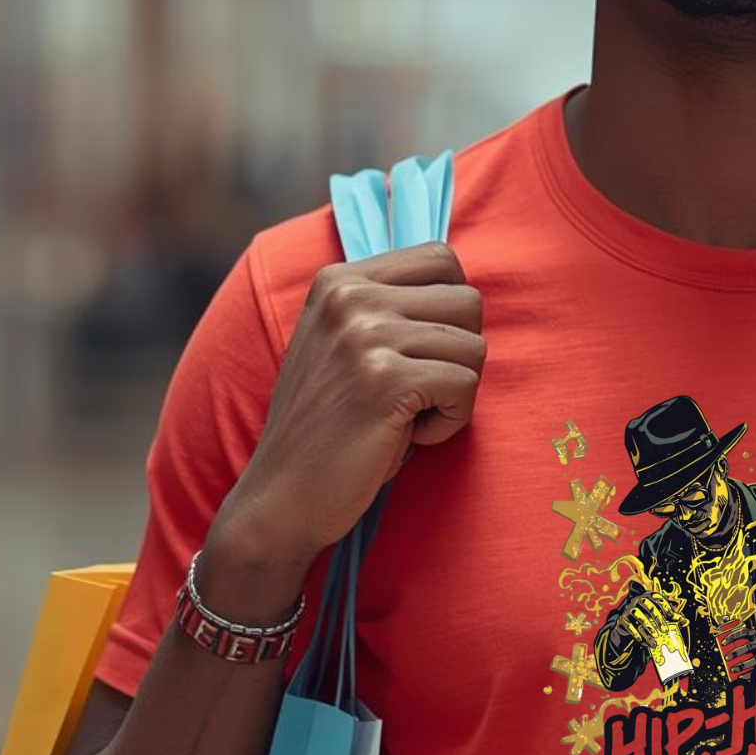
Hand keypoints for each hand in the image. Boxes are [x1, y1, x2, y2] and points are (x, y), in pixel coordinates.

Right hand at [217, 239, 485, 568]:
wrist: (281, 496)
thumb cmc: (329, 427)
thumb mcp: (343, 345)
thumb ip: (389, 306)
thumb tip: (462, 286)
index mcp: (339, 279)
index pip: (440, 258)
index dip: (450, 312)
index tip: (419, 353)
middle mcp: (349, 295)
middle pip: (468, 300)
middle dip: (459, 354)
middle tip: (417, 391)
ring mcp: (365, 335)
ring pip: (474, 346)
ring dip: (455, 393)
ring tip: (407, 416)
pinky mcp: (385, 379)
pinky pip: (466, 385)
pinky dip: (449, 422)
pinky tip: (408, 436)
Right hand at [614, 581, 678, 647]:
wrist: (629, 625)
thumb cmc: (649, 618)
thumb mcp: (660, 616)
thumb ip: (672, 617)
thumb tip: (686, 621)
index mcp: (648, 596)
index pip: (657, 597)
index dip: (665, 606)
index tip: (673, 617)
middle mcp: (637, 599)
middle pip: (648, 605)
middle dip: (657, 617)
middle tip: (665, 630)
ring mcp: (628, 608)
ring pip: (638, 615)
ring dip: (647, 627)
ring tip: (655, 638)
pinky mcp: (622, 618)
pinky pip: (628, 624)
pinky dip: (635, 633)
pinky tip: (642, 642)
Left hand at [717, 624, 755, 680]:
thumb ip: (748, 639)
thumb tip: (731, 648)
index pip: (743, 632)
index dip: (732, 636)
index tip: (723, 642)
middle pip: (748, 648)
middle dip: (736, 653)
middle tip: (727, 658)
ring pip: (754, 660)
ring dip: (743, 666)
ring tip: (733, 670)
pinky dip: (751, 675)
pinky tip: (743, 678)